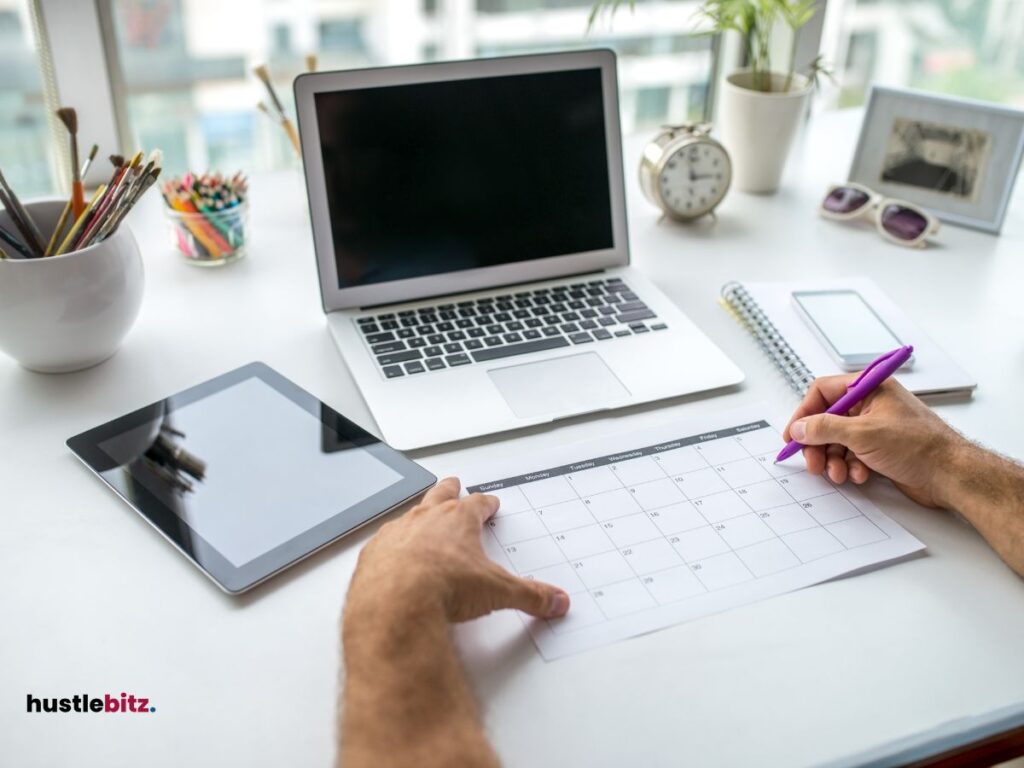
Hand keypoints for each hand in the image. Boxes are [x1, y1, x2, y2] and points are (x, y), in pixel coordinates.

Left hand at [345, 477, 569, 623]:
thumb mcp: (497, 592)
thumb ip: (529, 595)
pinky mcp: (373, 556)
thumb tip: (554, 600)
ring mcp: (395, 535)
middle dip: (448, 490)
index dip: (485, 504)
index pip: (476, 505)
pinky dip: (389, 548)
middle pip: (439, 496)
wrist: (396, 603)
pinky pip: (382, 544)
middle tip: (452, 484)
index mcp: (457, 521)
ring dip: (416, 516)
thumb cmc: (443, 586)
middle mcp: (425, 520)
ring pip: (408, 516)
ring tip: (420, 518)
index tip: (489, 503)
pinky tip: (391, 558)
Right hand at [783, 375, 965, 507]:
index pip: (823, 391)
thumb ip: (825, 428)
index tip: (793, 435)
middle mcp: (871, 404)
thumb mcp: (863, 434)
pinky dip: (850, 466)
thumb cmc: (919, 446)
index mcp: (869, 388)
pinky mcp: (880, 448)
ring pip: (838, 441)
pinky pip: (852, 454)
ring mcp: (875, 427)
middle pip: (827, 420)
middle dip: (818, 444)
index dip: (805, 413)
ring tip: (838, 474)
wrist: (951, 475)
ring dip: (834, 459)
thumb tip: (800, 427)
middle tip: (813, 463)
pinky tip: (859, 476)